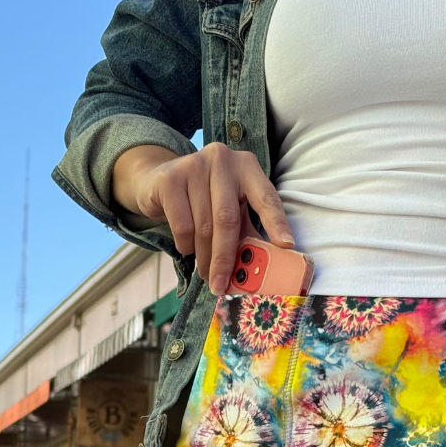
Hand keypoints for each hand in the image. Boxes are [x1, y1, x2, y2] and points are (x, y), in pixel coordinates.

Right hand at [111, 142, 294, 294]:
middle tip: (222, 286)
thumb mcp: (232, 209)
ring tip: (206, 274)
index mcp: (247, 168)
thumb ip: (248, 231)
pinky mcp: (170, 178)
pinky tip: (187, 248)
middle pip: (228, 219)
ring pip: (203, 226)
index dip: (277, 222)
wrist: (159, 180)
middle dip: (226, 258)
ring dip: (205, 258)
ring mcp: (195, 165)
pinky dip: (185, 244)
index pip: (266, 197)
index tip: (286, 245)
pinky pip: (182, 224)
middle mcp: (223, 160)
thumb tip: (264, 267)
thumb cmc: (206, 200)